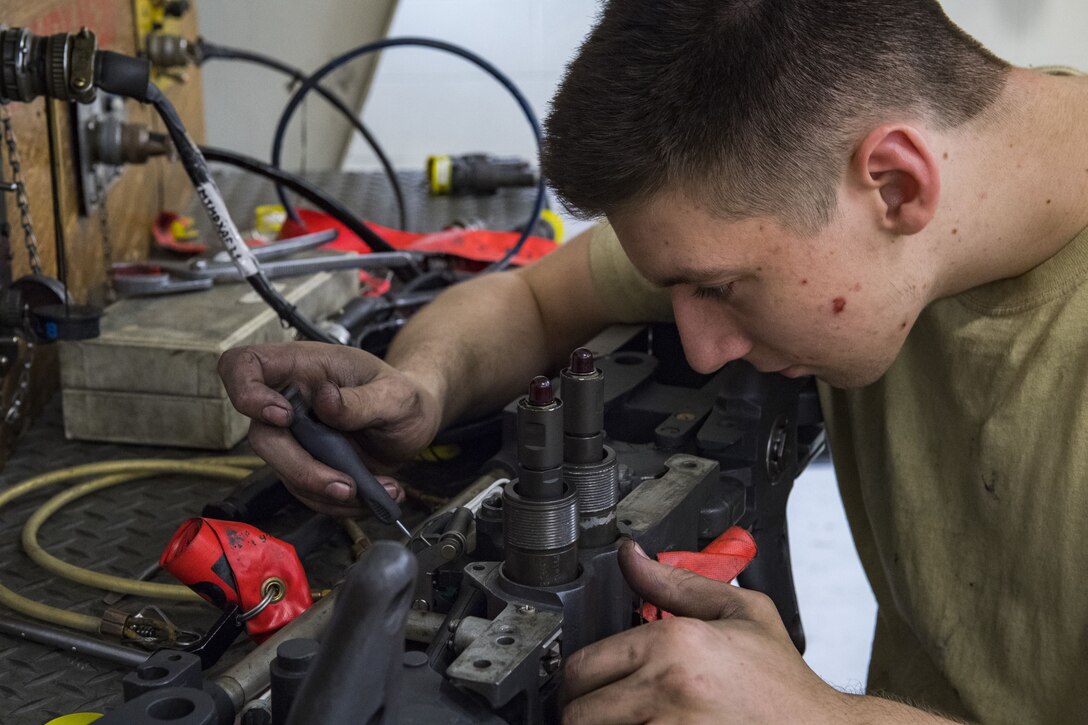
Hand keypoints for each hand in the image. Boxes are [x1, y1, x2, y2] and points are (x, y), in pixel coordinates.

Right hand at [218, 341, 442, 516]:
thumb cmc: (402, 395)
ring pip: (283, 472)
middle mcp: (290, 400)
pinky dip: (340, 502)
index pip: (243, 365)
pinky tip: (376, 492)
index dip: (247, 392)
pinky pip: (307, 492)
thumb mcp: (397, 395)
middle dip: (301, 468)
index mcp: (304, 366)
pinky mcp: (307, 464)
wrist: (415, 423)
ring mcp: (296, 435)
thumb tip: (325, 401)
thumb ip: (363, 399)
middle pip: (262, 436)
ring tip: (380, 488)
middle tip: (344, 483)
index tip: (284, 417)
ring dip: (328, 492)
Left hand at [562, 540, 848, 724]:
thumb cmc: (783, 685)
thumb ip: (676, 584)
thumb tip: (632, 556)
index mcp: (673, 645)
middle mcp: (665, 690)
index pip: (581, 667)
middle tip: (609, 709)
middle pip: (577, 712)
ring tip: (632, 722)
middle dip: (587, 711)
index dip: (582, 678)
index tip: (594, 684)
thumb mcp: (741, 614)